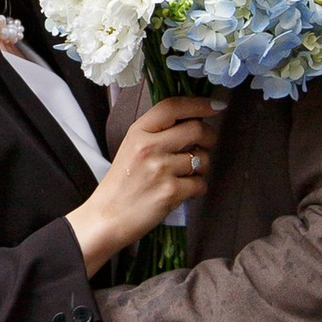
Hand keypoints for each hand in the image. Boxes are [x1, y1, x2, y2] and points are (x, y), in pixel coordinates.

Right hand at [68, 95, 218, 275]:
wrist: (106, 218)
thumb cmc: (121, 184)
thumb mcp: (131, 148)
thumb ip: (157, 133)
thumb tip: (193, 121)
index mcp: (138, 132)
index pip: (172, 106)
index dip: (199, 103)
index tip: (215, 105)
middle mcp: (149, 147)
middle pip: (196, 129)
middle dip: (209, 137)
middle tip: (204, 145)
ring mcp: (160, 169)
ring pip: (203, 158)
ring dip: (201, 167)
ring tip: (184, 175)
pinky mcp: (171, 192)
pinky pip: (200, 184)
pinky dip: (196, 189)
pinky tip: (181, 192)